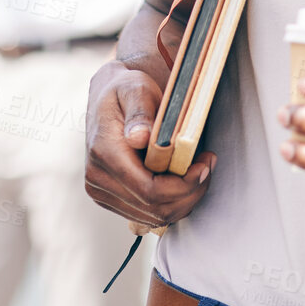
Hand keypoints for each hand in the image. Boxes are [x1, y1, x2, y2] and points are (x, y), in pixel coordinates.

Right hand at [84, 60, 214, 231]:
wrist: (107, 96)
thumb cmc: (126, 89)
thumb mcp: (135, 89)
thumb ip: (140, 112)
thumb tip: (140, 137)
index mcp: (103, 153)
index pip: (149, 190)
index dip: (183, 186)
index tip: (205, 166)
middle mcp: (96, 178)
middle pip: (155, 209)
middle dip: (189, 193)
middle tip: (208, 167)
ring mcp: (100, 191)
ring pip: (154, 216)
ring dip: (183, 200)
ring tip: (198, 172)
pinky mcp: (109, 198)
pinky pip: (147, 215)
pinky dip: (171, 203)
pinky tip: (181, 181)